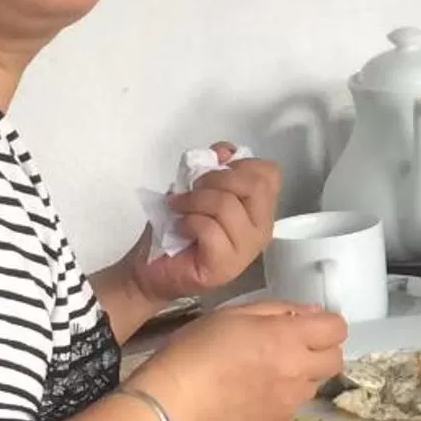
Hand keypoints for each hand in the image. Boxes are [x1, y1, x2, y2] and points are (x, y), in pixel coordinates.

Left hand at [129, 145, 280, 302]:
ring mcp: (246, 251)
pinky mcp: (225, 265)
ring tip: (179, 208)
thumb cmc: (175, 230)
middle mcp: (261, 230)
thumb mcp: (194, 188)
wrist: (150, 270)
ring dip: (194, 200)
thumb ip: (213, 168)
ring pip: (227, 205)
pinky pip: (209, 227)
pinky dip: (188, 221)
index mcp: (259, 210)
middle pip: (255, 186)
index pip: (270, 174)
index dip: (239, 165)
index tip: (212, 174)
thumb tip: (224, 151)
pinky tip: (181, 228)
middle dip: (217, 179)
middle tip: (193, 189)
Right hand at [135, 300, 348, 420]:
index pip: (337, 329)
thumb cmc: (195, 350)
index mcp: (289, 339)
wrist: (173, 402)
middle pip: (334, 361)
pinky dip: (279, 401)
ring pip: (312, 387)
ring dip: (298, 378)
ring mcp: (288, 404)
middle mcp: (297, 372)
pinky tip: (249, 398)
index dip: (326, 325)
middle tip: (290, 349)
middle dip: (320, 352)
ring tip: (263, 375)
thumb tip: (310, 314)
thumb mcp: (233, 314)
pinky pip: (289, 410)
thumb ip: (278, 311)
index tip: (308, 326)